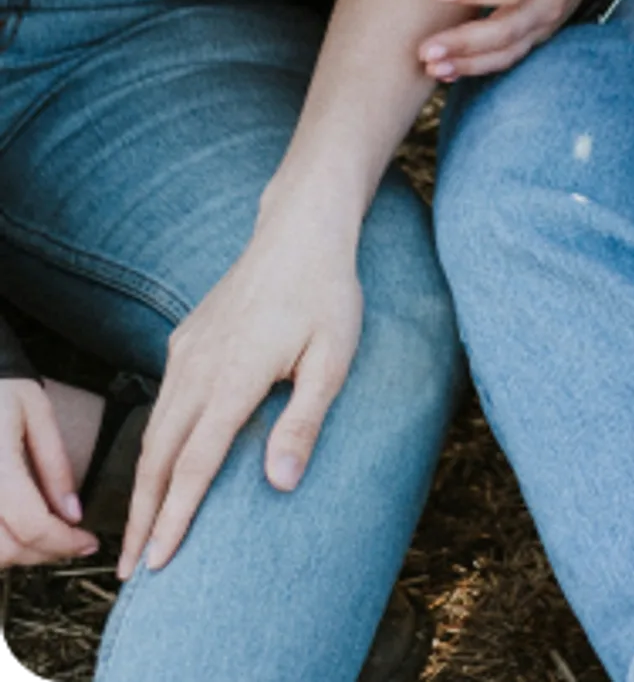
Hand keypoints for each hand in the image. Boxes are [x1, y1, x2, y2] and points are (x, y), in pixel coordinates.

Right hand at [0, 377, 96, 565]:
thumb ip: (55, 466)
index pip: (31, 525)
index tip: (89, 542)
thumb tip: (74, 515)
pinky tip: (18, 530)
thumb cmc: (2, 388)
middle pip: (5, 550)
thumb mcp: (38, 413)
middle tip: (72, 542)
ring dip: (17, 556)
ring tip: (47, 538)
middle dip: (44, 554)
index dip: (64, 543)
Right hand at [119, 215, 361, 579]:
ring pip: (154, 430)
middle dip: (143, 516)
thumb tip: (279, 484)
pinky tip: (160, 467)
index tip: (158, 562)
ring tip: (140, 531)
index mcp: (234, 377)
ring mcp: (188, 351)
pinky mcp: (186, 340)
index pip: (194, 463)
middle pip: (159, 456)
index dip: (175, 517)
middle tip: (133, 569)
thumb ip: (304, 422)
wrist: (300, 230)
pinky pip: (162, 401)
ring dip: (144, 484)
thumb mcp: (332, 358)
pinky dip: (154, 444)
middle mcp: (199, 367)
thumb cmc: (327, 294)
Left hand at [420, 0, 604, 80]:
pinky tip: (448, 71)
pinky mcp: (538, 34)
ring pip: (508, 51)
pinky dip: (479, 68)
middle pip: (507, 29)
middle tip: (426, 49)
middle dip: (465, 43)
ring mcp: (546, 23)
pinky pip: (509, 56)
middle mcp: (551, 2)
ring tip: (432, 67)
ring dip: (469, 63)